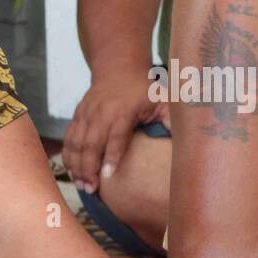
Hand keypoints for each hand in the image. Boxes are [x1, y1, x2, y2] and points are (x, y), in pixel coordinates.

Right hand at [63, 72, 164, 192]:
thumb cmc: (144, 89)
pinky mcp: (77, 115)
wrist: (118, 68)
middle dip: (89, 168)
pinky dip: (68, 156)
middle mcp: (101, 112)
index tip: (108, 177)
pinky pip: (69, 139)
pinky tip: (72, 172)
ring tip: (81, 185)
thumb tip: (190, 143)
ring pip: (76, 143)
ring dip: (76, 166)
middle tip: (91, 189)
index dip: (111, 157)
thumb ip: (172, 120)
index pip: (115, 137)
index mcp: (123, 110)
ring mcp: (87, 114)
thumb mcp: (162, 100)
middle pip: (91, 144)